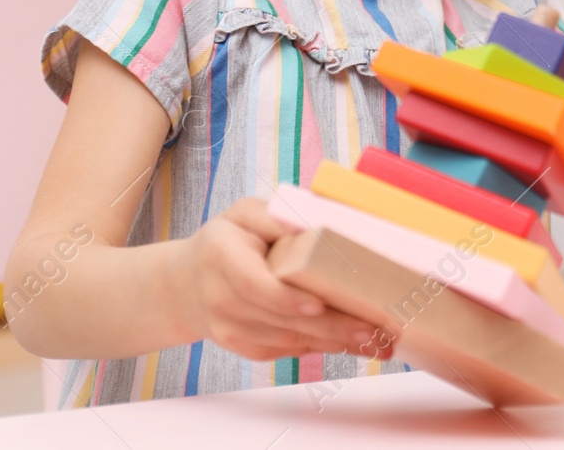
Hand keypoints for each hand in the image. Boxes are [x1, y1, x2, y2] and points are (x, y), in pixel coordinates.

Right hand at [175, 197, 394, 362]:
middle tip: (373, 328)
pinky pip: (287, 350)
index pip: (253, 284)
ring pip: (290, 340)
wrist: (187, 285)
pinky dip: (320, 346)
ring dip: (335, 342)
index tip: (317, 304)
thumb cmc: (226, 241)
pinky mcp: (243, 348)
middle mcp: (222, 298)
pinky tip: (351, 343)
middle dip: (332, 326)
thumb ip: (276, 215)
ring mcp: (230, 329)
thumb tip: (320, 219)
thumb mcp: (243, 214)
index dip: (285, 298)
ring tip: (376, 340)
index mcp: (221, 255)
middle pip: (282, 319)